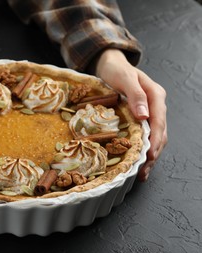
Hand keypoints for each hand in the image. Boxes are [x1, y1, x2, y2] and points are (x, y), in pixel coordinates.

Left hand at [95, 49, 166, 180]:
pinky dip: (143, 147)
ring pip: (154, 136)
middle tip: (144, 170)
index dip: (155, 140)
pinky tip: (138, 160)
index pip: (159, 121)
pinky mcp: (140, 116)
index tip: (149, 156)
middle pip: (160, 132)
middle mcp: (155, 105)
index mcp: (155, 95)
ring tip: (142, 172)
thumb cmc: (116, 70)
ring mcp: (149, 111)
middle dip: (153, 153)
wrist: (109, 64)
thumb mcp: (125, 78)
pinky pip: (145, 134)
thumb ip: (136, 96)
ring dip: (150, 154)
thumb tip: (144, 116)